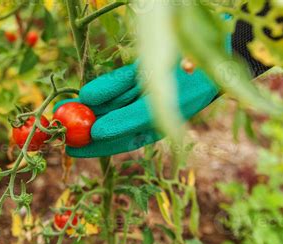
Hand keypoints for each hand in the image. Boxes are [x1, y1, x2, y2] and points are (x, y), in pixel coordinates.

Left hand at [54, 62, 219, 157]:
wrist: (222, 53)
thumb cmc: (196, 86)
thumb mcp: (158, 108)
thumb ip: (127, 120)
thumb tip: (96, 131)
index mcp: (156, 125)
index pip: (120, 140)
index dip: (95, 147)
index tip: (72, 151)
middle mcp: (149, 110)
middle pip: (111, 122)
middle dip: (84, 127)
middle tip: (60, 134)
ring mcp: (147, 91)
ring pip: (113, 103)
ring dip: (88, 109)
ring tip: (63, 113)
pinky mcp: (146, 71)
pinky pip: (121, 81)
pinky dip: (104, 87)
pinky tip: (85, 94)